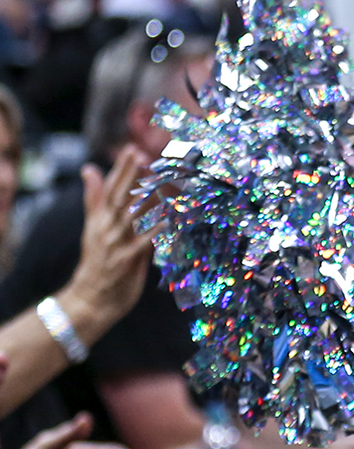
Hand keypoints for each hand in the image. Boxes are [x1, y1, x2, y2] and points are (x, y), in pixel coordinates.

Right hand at [61, 151, 151, 334]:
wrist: (90, 299)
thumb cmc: (97, 260)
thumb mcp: (93, 226)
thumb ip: (94, 197)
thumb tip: (88, 168)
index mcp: (99, 219)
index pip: (109, 189)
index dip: (121, 169)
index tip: (132, 149)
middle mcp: (107, 228)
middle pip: (120, 198)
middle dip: (131, 176)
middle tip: (142, 154)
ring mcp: (116, 244)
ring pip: (132, 216)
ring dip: (147, 198)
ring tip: (160, 180)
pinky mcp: (127, 260)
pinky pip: (145, 242)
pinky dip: (156, 230)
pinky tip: (170, 219)